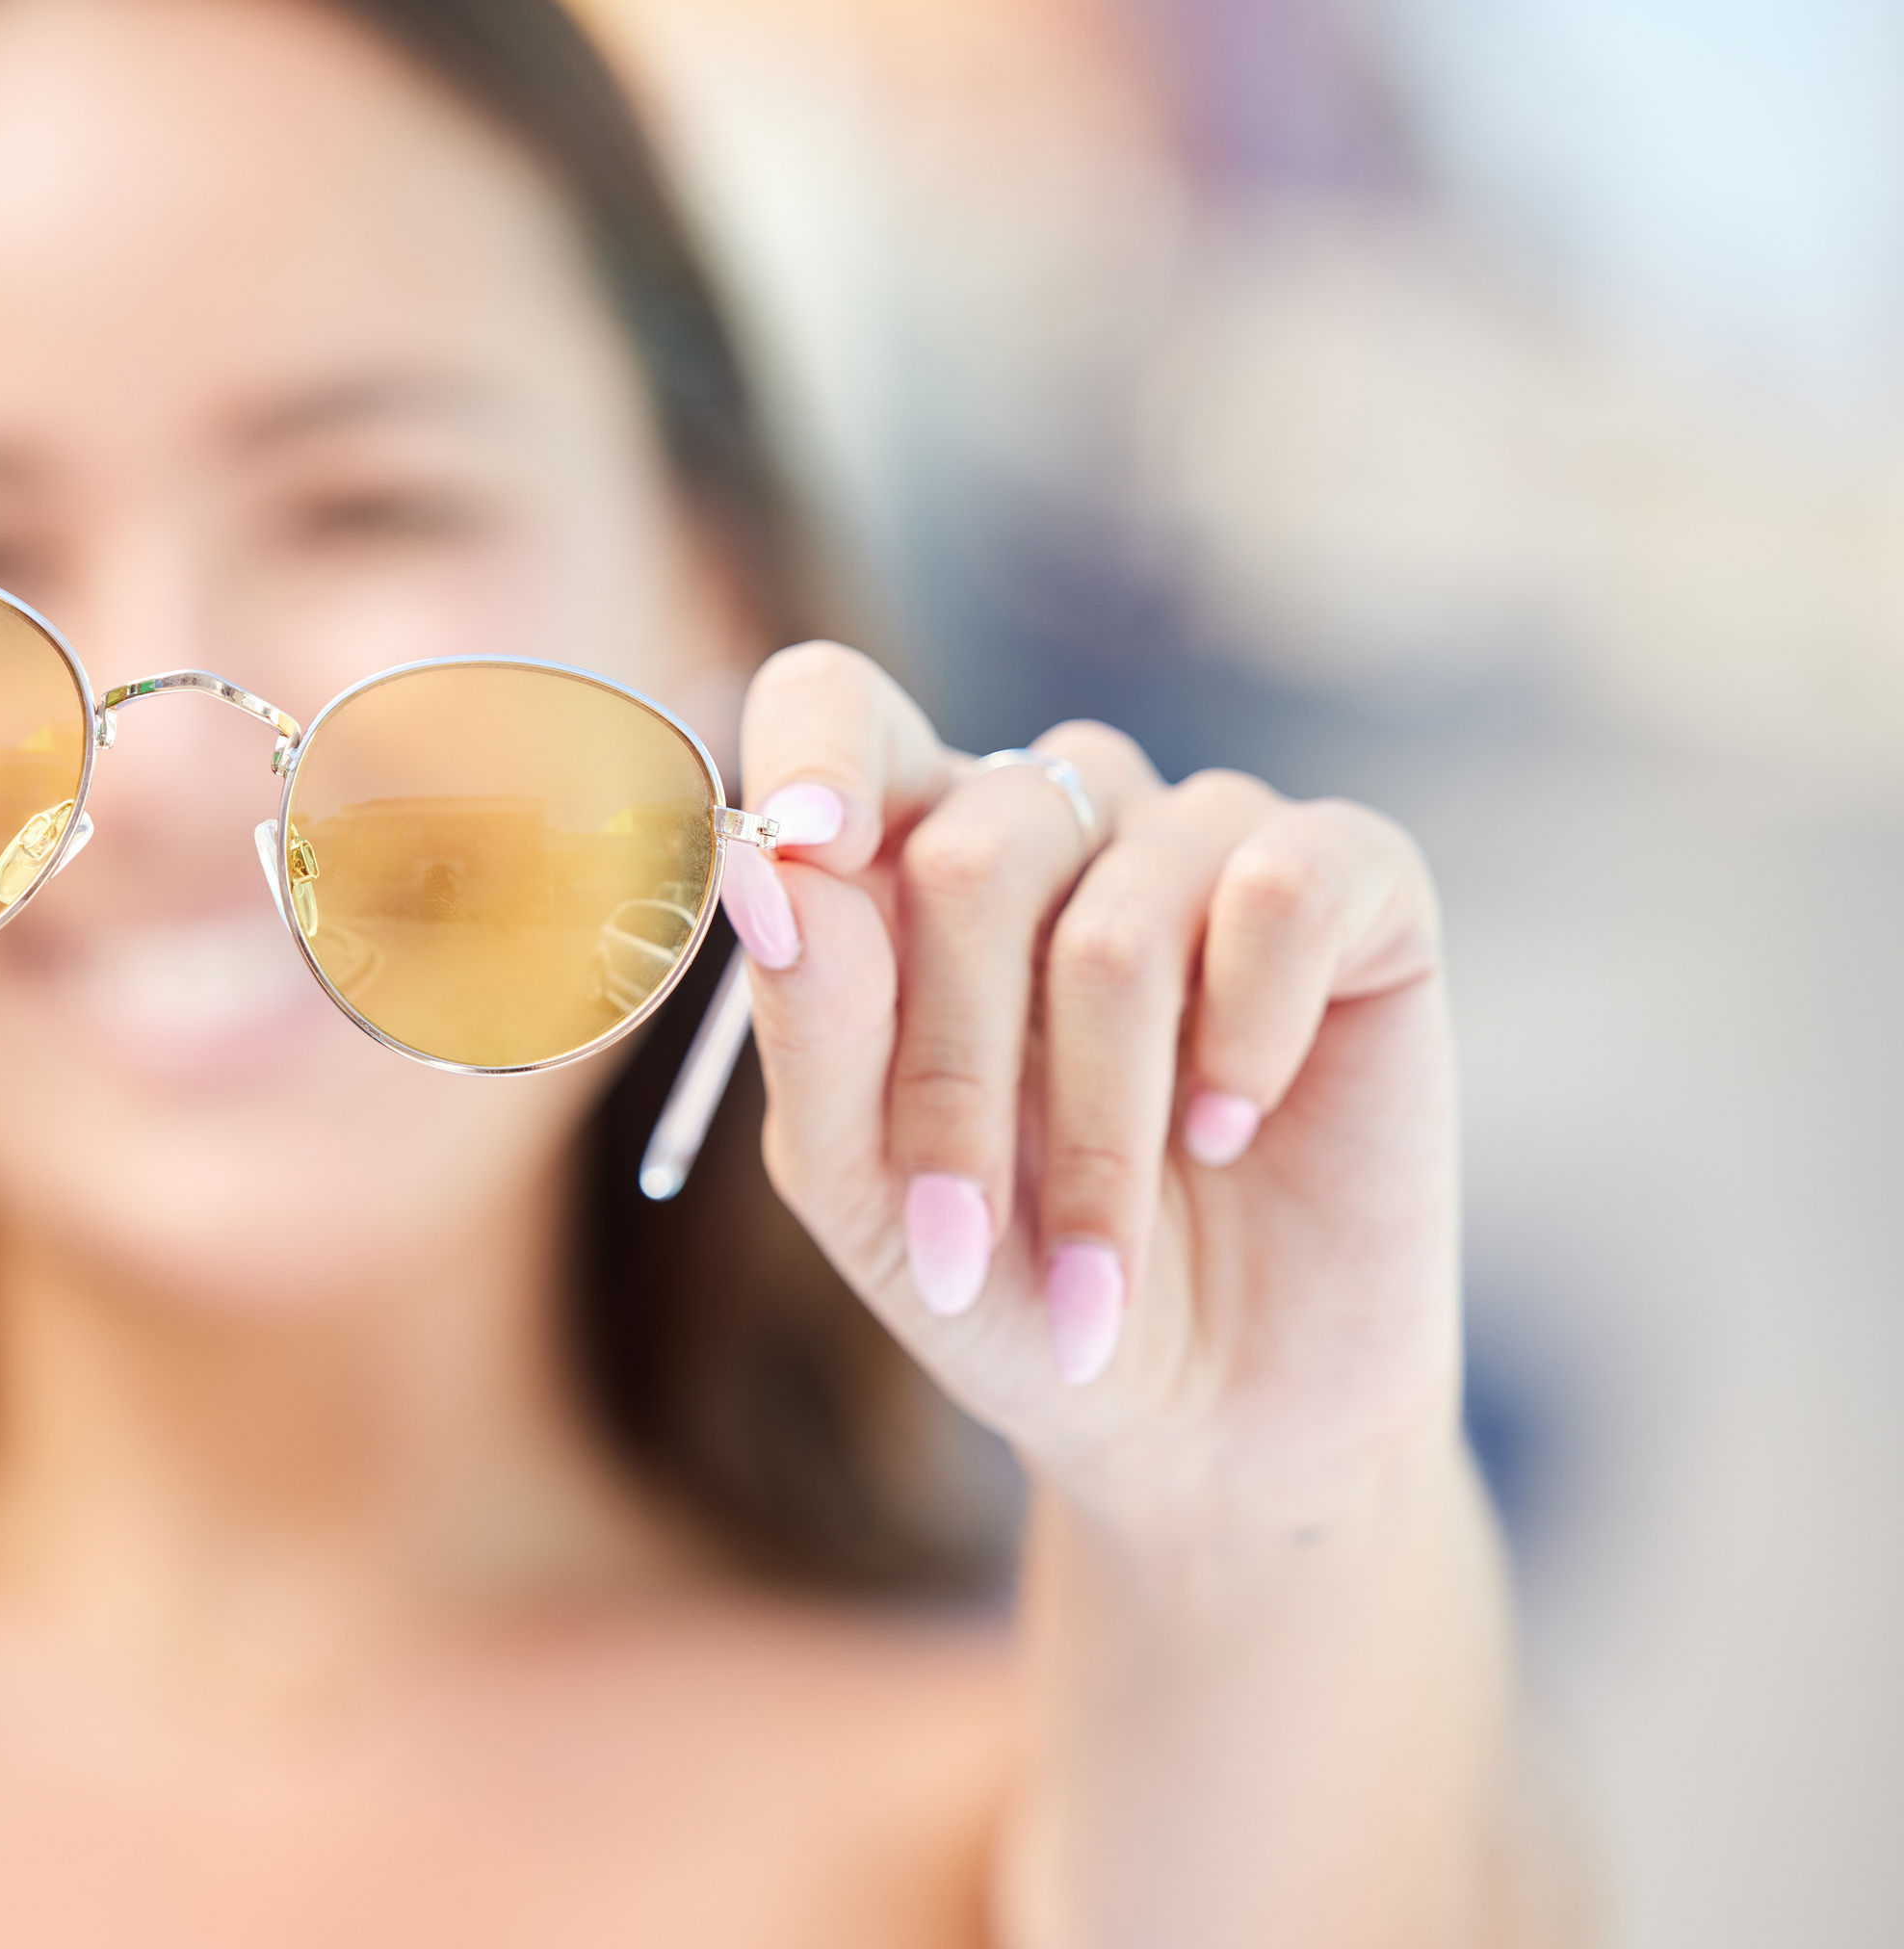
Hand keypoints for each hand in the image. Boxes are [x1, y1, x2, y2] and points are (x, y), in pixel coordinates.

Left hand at [723, 643, 1458, 1538]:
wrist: (1200, 1415)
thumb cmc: (1002, 1284)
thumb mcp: (868, 1187)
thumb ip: (813, 1027)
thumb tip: (767, 873)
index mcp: (898, 861)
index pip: (835, 706)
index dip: (817, 748)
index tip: (808, 845)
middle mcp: (1050, 817)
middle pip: (973, 848)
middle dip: (959, 1076)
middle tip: (961, 1244)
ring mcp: (1199, 837)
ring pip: (1121, 912)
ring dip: (1100, 1122)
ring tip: (1101, 1261)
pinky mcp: (1354, 880)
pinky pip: (1283, 889)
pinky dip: (1247, 1034)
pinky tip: (1231, 1128)